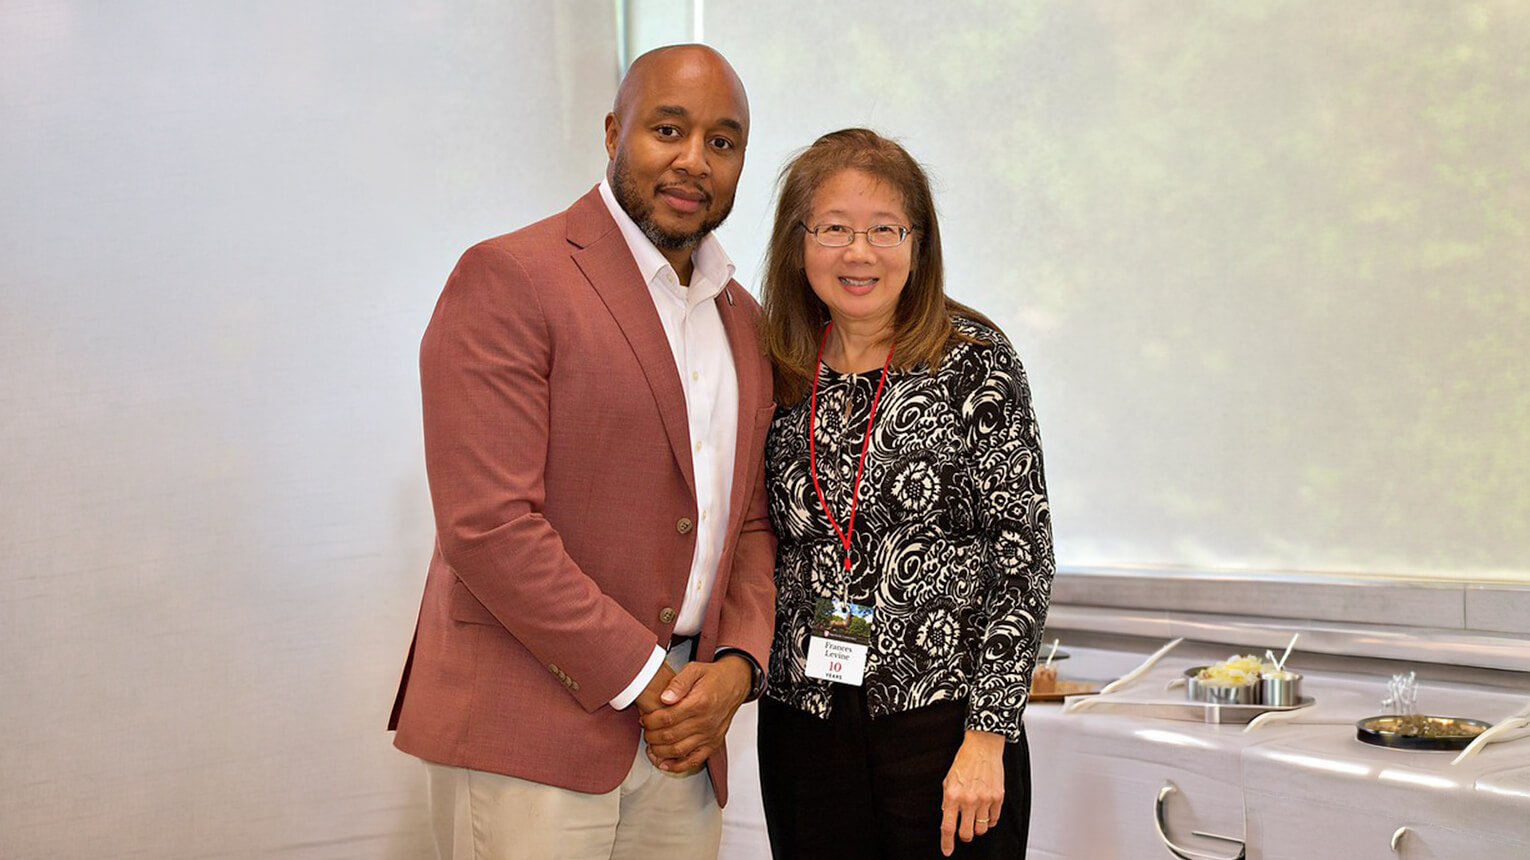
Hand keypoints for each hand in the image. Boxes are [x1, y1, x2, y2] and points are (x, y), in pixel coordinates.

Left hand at [639, 655, 752, 773]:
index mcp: (699, 703)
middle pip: (670, 736)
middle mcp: (705, 722)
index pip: (667, 718)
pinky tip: (665, 763)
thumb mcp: (694, 670)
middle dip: (651, 735)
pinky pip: (694, 760)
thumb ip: (678, 683)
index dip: (651, 721)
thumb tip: (664, 697)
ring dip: (659, 751)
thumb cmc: (713, 677)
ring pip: (678, 750)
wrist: (734, 684)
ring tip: (650, 745)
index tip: (644, 719)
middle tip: (646, 730)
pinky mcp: (712, 744)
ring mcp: (709, 735)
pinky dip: (677, 766)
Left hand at [940, 730, 1005, 856]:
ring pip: (981, 830)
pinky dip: (989, 821)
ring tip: (975, 816)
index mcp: (952, 796)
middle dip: (964, 836)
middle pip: (966, 834)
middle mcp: (968, 800)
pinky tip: (985, 812)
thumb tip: (948, 819)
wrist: (983, 747)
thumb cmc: (964, 762)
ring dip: (976, 828)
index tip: (947, 850)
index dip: (947, 843)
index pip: (947, 827)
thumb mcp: (948, 781)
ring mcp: (984, 800)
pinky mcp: (998, 798)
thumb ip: (947, 801)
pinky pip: (994, 820)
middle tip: (963, 829)